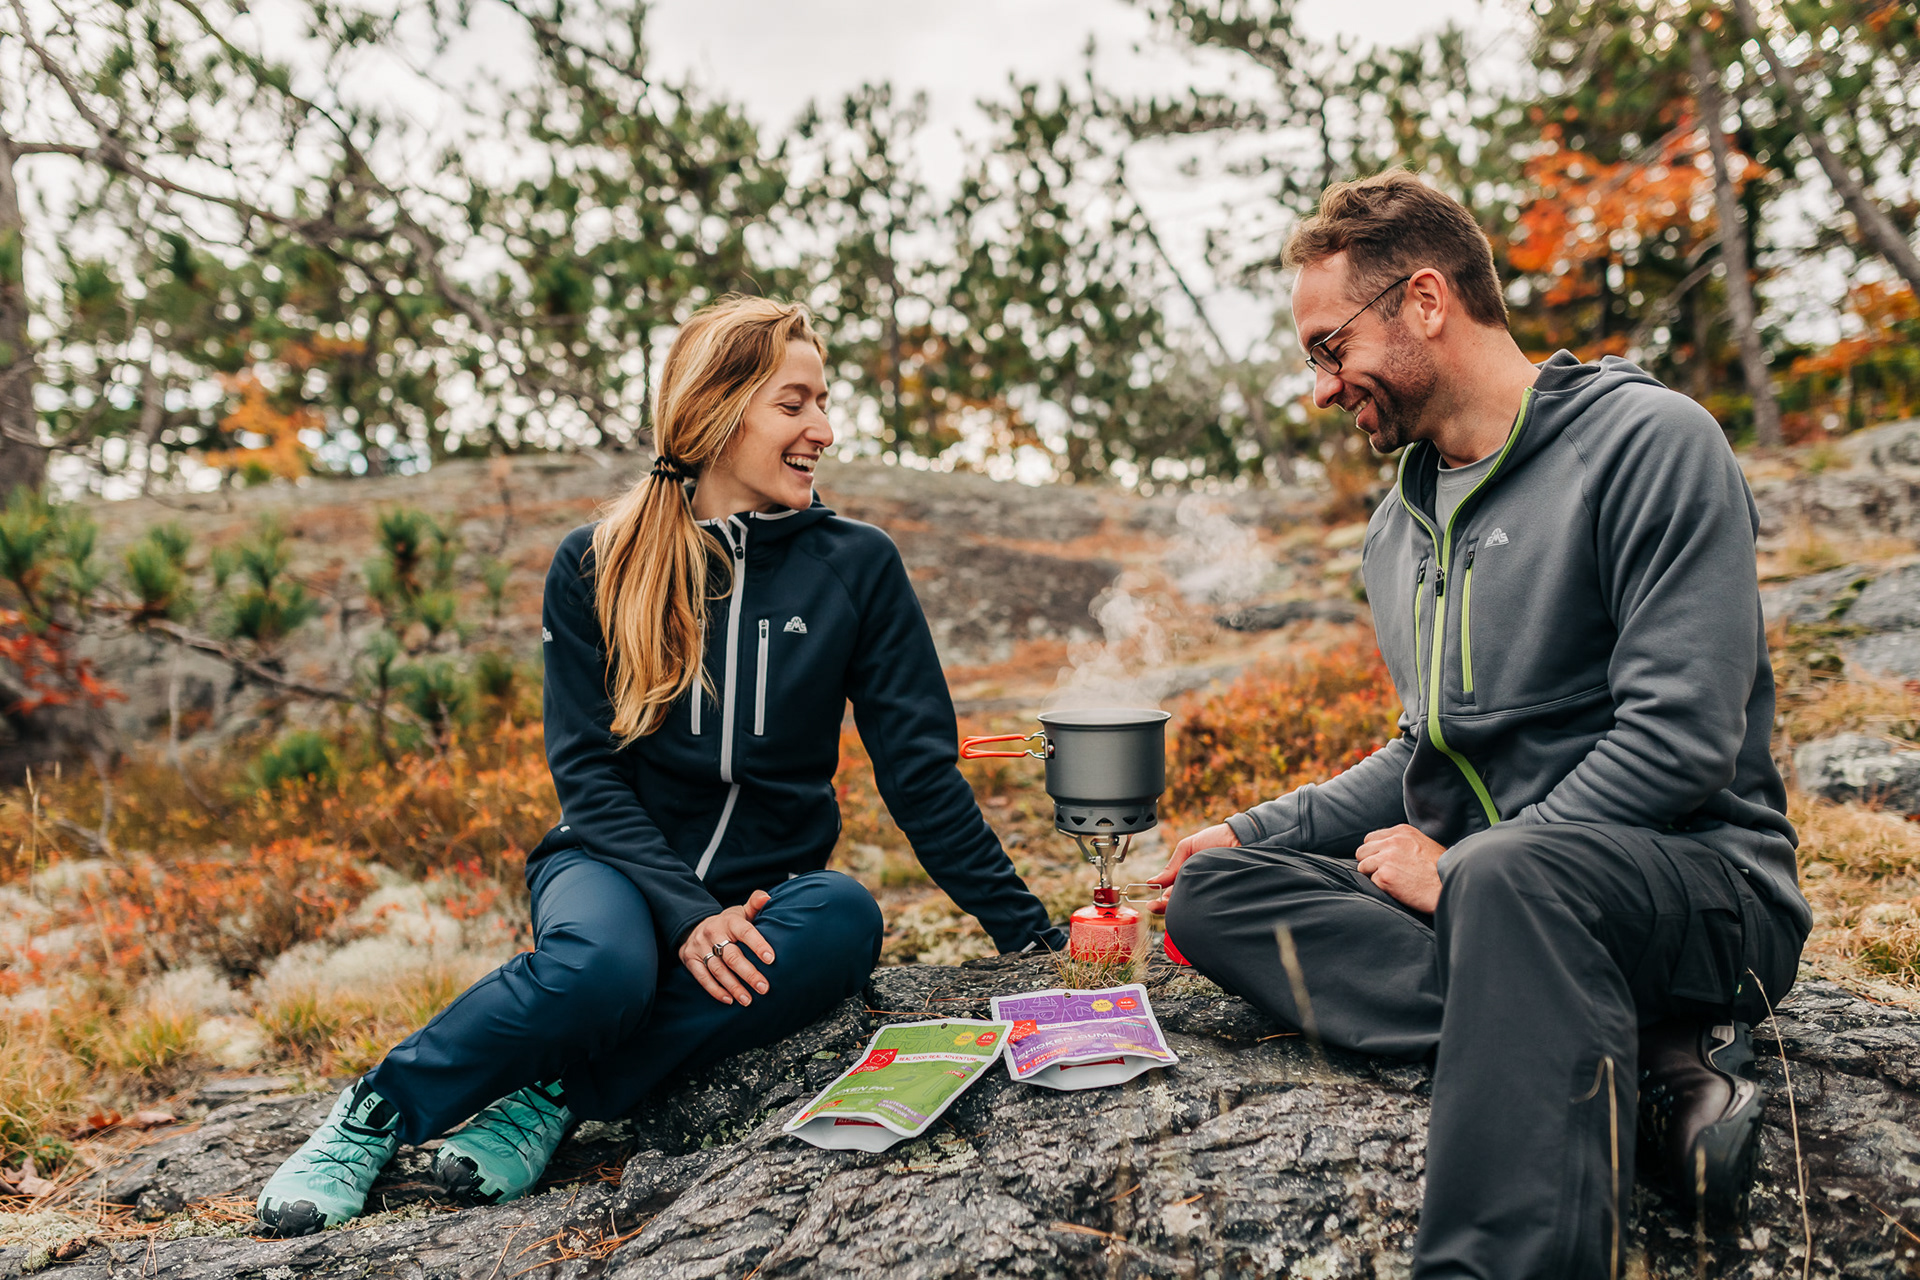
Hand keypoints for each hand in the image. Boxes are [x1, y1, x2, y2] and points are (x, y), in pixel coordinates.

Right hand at [679, 890, 775, 1004]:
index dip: (758, 944)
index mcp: (729, 921)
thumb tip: (767, 897)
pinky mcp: (690, 960)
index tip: (771, 959)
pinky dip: (716, 990)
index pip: (745, 932)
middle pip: (732, 956)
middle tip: (764, 988)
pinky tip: (729, 1000)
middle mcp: (712, 933)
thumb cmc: (727, 923)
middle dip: (749, 973)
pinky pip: (702, 978)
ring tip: (748, 1000)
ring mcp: (699, 947)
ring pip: (718, 970)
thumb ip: (755, 905)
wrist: (694, 926)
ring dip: (734, 987)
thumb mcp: (740, 912)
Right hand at [1143, 822, 1239, 914]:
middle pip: (1181, 903)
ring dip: (1182, 908)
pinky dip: (1201, 907)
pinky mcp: (1224, 897)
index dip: (1161, 901)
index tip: (1152, 904)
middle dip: (1167, 908)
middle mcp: (1199, 887)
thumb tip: (1152, 882)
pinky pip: (1210, 906)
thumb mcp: (1188, 847)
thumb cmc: (1218, 839)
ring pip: (1193, 907)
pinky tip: (1195, 907)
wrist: (1243, 836)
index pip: (1171, 894)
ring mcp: (1211, 893)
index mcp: (1188, 877)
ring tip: (1176, 907)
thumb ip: (1172, 865)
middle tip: (1158, 908)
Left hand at [1355, 824, 1444, 913]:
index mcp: (1401, 832)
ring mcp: (1387, 857)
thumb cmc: (1440, 869)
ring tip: (1393, 881)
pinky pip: (1372, 882)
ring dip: (1374, 875)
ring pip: (1363, 866)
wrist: (1450, 885)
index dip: (1375, 852)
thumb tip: (1383, 849)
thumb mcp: (1423, 844)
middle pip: (1362, 851)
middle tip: (1385, 873)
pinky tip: (1398, 889)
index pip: (1371, 838)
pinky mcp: (1385, 876)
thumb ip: (1402, 843)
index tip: (1384, 862)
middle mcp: (1392, 841)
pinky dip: (1382, 887)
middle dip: (1370, 863)